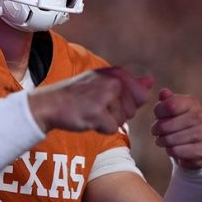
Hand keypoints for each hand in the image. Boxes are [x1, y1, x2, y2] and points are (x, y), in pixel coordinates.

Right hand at [29, 66, 153, 133]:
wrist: (50, 104)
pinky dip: (100, 128)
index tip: (105, 97)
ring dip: (108, 121)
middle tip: (96, 105)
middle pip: (132, 110)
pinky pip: (111, 129)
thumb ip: (129, 83)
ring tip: (91, 110)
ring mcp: (106, 96)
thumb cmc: (78, 95)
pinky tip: (87, 118)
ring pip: (122, 121)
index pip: (141, 95)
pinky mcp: (98, 112)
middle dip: (117, 113)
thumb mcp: (104, 83)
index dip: (124, 103)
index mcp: (117, 72)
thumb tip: (151, 81)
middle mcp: (114, 81)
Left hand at [151, 88, 201, 169]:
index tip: (157, 116)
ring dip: (162, 141)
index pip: (169, 105)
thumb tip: (163, 92)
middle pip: (166, 124)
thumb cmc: (179, 122)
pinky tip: (172, 148)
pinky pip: (176, 151)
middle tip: (156, 131)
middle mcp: (200, 115)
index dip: (158, 112)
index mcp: (192, 102)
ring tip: (162, 140)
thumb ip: (166, 100)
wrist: (197, 143)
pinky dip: (170, 151)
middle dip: (156, 129)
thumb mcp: (172, 108)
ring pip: (170, 139)